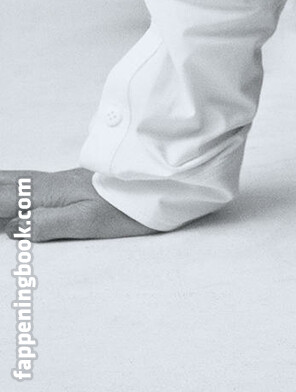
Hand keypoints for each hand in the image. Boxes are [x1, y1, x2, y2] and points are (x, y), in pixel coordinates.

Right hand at [4, 167, 155, 240]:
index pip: (2, 199)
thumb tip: (10, 227)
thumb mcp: (89, 223)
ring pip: (15, 180)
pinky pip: (28, 182)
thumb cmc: (131, 207)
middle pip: (4, 184)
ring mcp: (61, 181)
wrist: (167, 183)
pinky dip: (8, 184)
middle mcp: (51, 183)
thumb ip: (48, 224)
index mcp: (50, 194)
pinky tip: (9, 187)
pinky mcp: (72, 183)